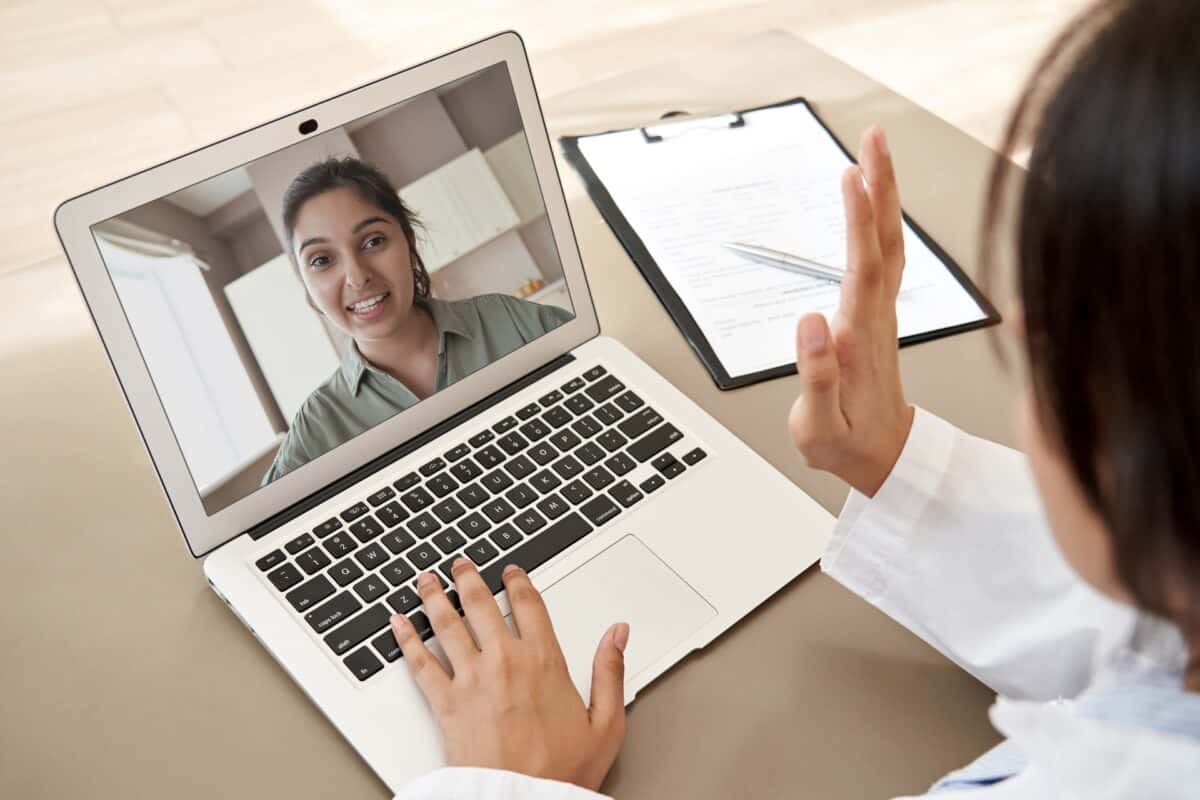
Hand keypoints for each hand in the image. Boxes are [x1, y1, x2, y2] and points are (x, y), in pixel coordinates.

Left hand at [391, 560, 629, 791]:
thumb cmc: (561, 772)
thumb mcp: (606, 724)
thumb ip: (610, 672)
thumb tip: (618, 634)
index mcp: (544, 661)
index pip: (528, 605)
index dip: (517, 582)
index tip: (510, 572)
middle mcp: (504, 661)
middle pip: (480, 604)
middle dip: (468, 578)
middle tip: (460, 565)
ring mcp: (471, 679)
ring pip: (447, 623)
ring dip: (434, 596)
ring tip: (426, 579)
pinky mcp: (445, 703)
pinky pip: (420, 662)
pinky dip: (406, 639)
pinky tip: (398, 624)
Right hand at [789, 126, 913, 496]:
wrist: (887, 458)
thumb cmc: (850, 445)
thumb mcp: (821, 427)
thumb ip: (817, 376)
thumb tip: (809, 320)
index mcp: (859, 338)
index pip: (862, 268)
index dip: (859, 221)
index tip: (852, 176)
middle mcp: (877, 317)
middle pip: (885, 240)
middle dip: (881, 185)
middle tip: (874, 137)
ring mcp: (882, 313)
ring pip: (889, 244)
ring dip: (884, 195)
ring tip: (872, 153)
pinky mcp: (879, 314)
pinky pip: (884, 256)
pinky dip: (880, 221)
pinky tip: (872, 202)